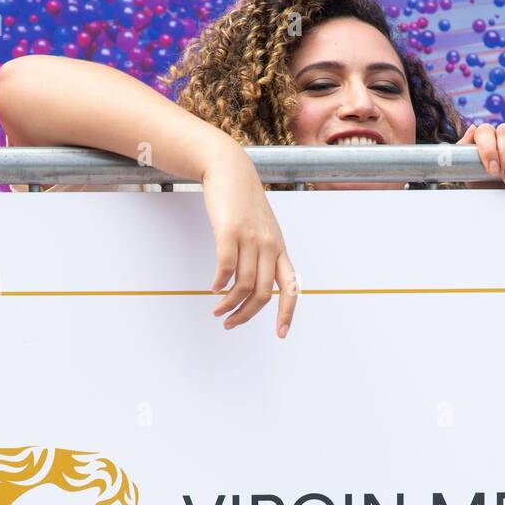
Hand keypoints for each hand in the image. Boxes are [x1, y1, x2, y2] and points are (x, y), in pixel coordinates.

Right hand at [200, 148, 298, 337]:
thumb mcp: (262, 229)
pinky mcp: (230, 231)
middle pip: (262, 294)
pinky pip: (225, 268)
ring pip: (243, 286)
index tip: (280, 334)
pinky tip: (213, 288)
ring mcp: (251, 238)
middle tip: (230, 323)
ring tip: (217, 310)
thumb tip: (254, 286)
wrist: (230, 169)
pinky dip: (219, 284)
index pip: (291, 288)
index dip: (287, 314)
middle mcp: (269, 246)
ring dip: (228, 304)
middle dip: (246, 315)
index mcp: (280, 249)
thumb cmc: (245, 202)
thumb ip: (263, 255)